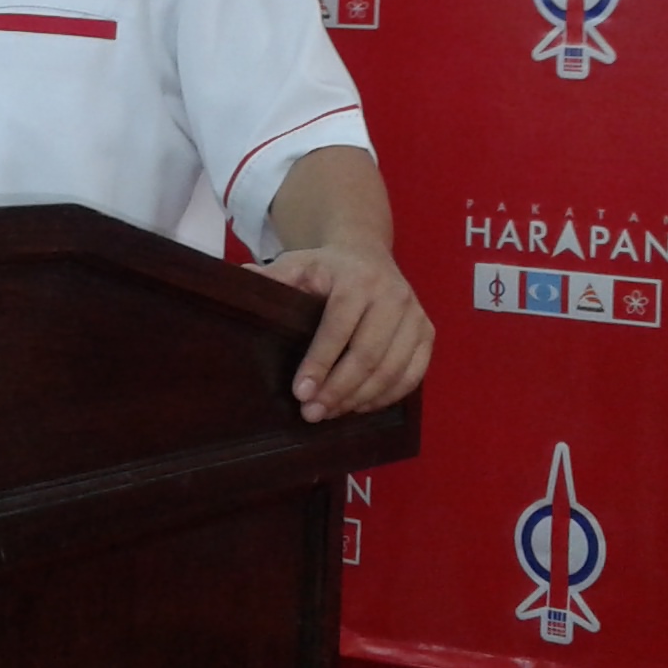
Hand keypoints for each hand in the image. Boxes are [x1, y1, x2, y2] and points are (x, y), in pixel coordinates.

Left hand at [259, 241, 431, 421]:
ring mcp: (415, 314)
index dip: (319, 363)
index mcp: (357, 279)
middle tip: (312, 413)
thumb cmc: (326, 267)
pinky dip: (387, 396)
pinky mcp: (427, 332)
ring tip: (331, 413)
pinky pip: (413, 374)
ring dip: (360, 399)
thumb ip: (271, 277)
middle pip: (368, 354)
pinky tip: (360, 406)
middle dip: (338, 390)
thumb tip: (240, 280)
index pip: (338, 327)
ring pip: (391, 369)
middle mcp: (393, 294)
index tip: (300, 393)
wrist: (367, 254)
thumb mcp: (296, 263)